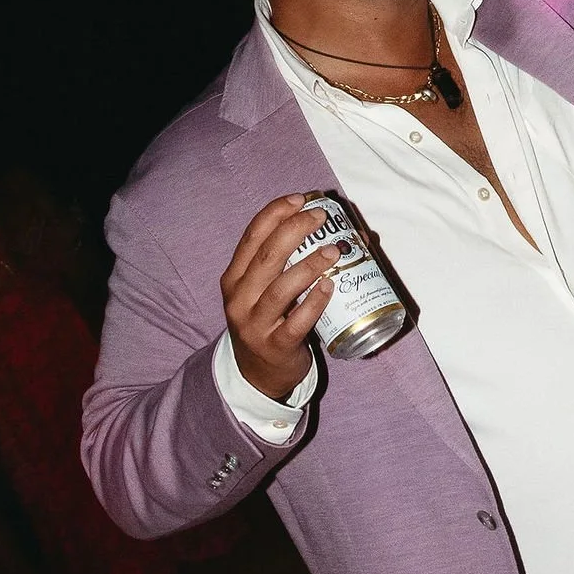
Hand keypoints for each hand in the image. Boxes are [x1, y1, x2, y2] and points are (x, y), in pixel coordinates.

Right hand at [222, 196, 336, 402]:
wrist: (256, 374)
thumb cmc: (267, 321)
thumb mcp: (260, 291)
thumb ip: (283, 264)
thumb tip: (339, 233)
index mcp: (234, 278)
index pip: (251, 237)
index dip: (275, 213)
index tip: (301, 199)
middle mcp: (239, 299)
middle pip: (266, 257)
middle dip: (294, 230)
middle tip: (321, 217)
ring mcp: (255, 324)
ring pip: (281, 288)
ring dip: (310, 265)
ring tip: (334, 250)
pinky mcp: (275, 346)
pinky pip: (296, 322)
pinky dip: (314, 303)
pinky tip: (330, 288)